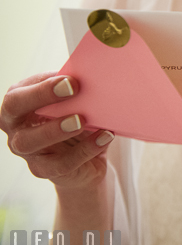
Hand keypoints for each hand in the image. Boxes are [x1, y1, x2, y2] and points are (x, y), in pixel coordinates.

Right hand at [1, 71, 114, 190]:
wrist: (86, 155)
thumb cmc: (75, 116)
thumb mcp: (73, 100)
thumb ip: (74, 88)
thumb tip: (92, 74)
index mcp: (19, 104)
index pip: (18, 95)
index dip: (41, 88)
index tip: (71, 81)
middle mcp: (16, 127)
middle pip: (14, 111)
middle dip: (42, 98)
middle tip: (74, 91)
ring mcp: (28, 151)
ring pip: (30, 142)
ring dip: (56, 129)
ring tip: (83, 120)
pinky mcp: (45, 170)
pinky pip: (62, 164)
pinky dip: (85, 150)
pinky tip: (104, 137)